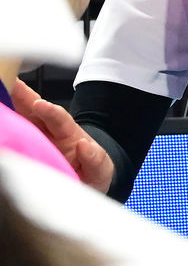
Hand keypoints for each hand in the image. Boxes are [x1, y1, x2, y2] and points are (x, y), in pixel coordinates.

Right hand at [10, 79, 113, 193]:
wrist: (84, 182)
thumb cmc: (91, 172)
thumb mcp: (100, 168)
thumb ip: (95, 158)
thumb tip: (84, 145)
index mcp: (69, 134)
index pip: (60, 119)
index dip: (50, 112)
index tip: (40, 104)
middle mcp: (51, 131)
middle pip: (36, 111)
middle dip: (24, 97)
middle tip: (12, 84)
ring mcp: (37, 137)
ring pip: (23, 117)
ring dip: (12, 105)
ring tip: (1, 92)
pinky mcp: (27, 147)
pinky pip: (16, 133)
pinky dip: (8, 124)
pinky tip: (2, 116)